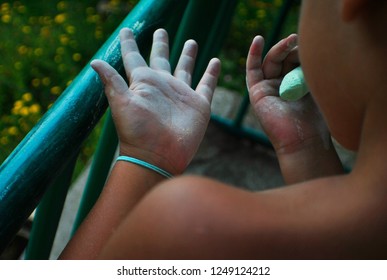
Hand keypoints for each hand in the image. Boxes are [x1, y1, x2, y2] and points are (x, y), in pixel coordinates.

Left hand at [91, 28, 220, 174]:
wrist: (157, 157)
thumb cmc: (136, 132)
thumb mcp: (121, 104)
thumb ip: (112, 81)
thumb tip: (94, 61)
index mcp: (143, 83)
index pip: (134, 57)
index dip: (129, 44)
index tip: (126, 30)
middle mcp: (162, 86)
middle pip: (161, 59)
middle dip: (161, 45)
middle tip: (161, 31)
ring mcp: (181, 94)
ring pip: (185, 69)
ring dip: (188, 56)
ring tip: (191, 41)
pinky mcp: (198, 105)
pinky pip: (207, 85)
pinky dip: (212, 74)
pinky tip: (215, 62)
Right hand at [246, 35, 342, 182]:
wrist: (304, 141)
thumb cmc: (317, 120)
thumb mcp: (317, 88)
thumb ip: (311, 70)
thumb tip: (313, 47)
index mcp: (296, 85)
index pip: (296, 61)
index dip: (301, 51)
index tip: (312, 45)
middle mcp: (281, 86)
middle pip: (283, 59)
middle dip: (292, 49)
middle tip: (301, 42)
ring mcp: (268, 89)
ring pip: (270, 62)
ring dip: (280, 49)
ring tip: (292, 40)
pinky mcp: (257, 93)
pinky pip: (252, 70)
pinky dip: (253, 54)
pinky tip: (258, 40)